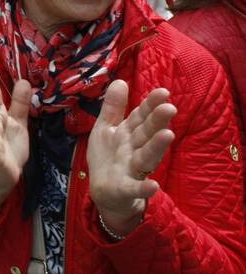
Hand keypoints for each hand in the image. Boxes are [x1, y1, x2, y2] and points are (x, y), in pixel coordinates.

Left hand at [87, 80, 176, 235]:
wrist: (104, 192)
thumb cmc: (109, 157)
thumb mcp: (105, 128)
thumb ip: (113, 107)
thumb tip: (121, 80)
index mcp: (128, 134)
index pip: (140, 117)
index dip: (150, 105)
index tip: (163, 91)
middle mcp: (134, 149)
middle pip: (146, 134)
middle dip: (157, 121)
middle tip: (170, 108)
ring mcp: (132, 169)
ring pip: (146, 157)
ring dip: (156, 147)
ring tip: (167, 135)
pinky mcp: (126, 189)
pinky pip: (136, 188)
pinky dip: (144, 188)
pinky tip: (154, 186)